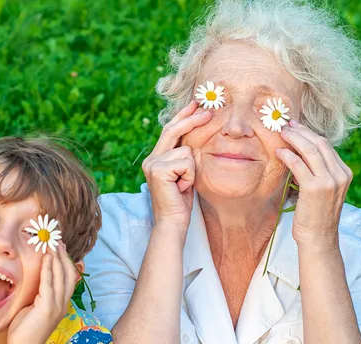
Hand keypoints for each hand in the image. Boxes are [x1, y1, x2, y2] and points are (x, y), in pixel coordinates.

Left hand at [7, 248, 79, 343]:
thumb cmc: (25, 331)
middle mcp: (63, 304)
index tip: (60, 247)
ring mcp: (57, 306)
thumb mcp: (34, 308)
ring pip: (61, 276)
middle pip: (69, 274)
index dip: (66, 261)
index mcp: (61, 304)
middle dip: (63, 255)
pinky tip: (47, 258)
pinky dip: (49, 269)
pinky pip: (49, 284)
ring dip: (57, 258)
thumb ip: (39, 295)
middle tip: (58, 240)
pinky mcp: (47, 308)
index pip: (69, 278)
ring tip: (53, 244)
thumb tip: (36, 281)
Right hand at [141, 100, 211, 230]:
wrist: (173, 222)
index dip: (183, 116)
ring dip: (192, 169)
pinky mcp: (158, 170)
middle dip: (192, 120)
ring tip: (184, 185)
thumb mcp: (185, 174)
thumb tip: (195, 137)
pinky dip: (190, 176)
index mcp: (156, 158)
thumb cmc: (181, 201)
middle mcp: (151, 159)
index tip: (195, 104)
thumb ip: (184, 157)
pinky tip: (182, 188)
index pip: (170, 131)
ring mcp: (153, 163)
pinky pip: (186, 162)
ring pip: (186, 151)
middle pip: (173, 131)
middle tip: (209, 112)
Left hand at [276, 121, 352, 249]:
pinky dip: (288, 155)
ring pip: (310, 150)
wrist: (319, 239)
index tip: (296, 127)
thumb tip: (301, 152)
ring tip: (281, 134)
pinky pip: (299, 165)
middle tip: (286, 126)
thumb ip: (319, 171)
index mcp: (345, 173)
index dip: (309, 133)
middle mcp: (340, 175)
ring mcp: (329, 181)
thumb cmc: (317, 215)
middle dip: (301, 132)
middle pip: (320, 143)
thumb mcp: (324, 190)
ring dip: (294, 139)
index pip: (327, 146)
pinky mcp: (315, 188)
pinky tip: (279, 152)